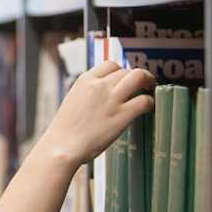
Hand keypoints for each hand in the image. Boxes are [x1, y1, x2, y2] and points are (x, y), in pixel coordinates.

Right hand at [35, 60, 156, 165]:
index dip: (121, 71)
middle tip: (142, 85)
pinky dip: (149, 102)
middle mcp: (99, 85)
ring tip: (149, 89)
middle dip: (135, 77)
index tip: (124, 80)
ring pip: (139, 77)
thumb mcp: (72, 101)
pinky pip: (144, 100)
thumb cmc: (64, 130)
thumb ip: (88, 93)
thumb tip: (101, 95)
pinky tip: (148, 108)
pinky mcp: (122, 115)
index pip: (110, 64)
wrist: (62, 147)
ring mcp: (111, 99)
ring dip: (148, 82)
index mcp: (85, 81)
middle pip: (126, 71)